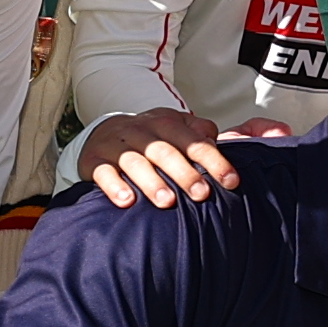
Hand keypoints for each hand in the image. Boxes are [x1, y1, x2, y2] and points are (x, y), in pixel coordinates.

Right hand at [77, 107, 245, 209]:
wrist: (105, 132)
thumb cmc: (151, 137)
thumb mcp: (176, 128)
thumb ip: (199, 132)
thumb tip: (217, 139)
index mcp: (167, 125)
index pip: (195, 142)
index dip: (214, 161)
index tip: (231, 181)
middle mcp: (142, 133)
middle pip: (165, 152)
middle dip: (185, 173)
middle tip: (201, 194)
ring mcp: (118, 146)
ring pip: (135, 162)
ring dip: (152, 182)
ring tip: (167, 201)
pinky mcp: (95, 160)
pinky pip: (104, 173)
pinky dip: (114, 186)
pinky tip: (127, 201)